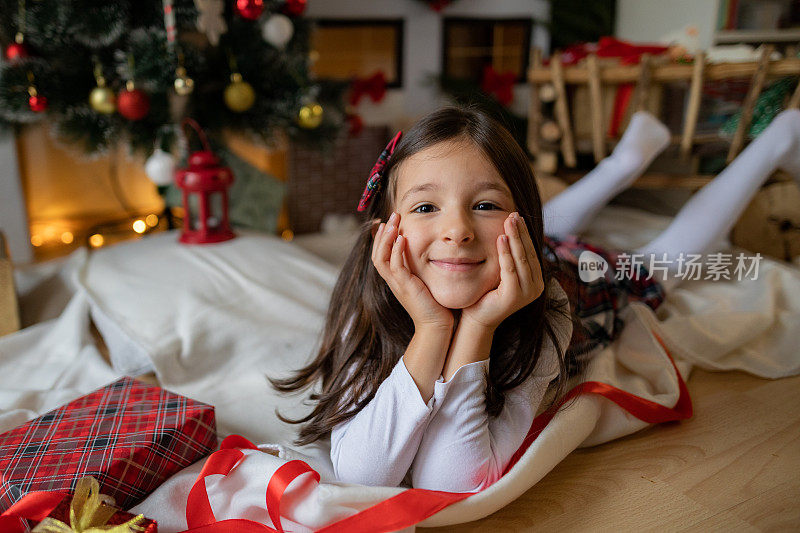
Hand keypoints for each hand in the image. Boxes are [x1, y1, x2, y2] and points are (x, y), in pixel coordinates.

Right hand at [371, 212, 453, 330]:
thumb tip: (430, 252)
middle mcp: (393, 281)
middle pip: (377, 253)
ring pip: (381, 258)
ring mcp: (397, 284)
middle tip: (392, 215)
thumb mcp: (425, 281)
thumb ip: (421, 267)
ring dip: (386, 238)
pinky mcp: (405, 288)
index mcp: (395, 278)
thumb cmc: (434, 304)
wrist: (437, 326)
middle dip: (383, 233)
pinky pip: (395, 267)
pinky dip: (396, 251)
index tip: (388, 221)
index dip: (381, 238)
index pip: (381, 254)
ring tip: (393, 222)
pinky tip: (402, 238)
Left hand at [460, 212, 544, 331]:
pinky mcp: (514, 295)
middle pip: (528, 253)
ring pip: (521, 259)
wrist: (477, 319)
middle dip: (521, 232)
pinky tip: (501, 238)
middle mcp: (536, 287)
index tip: (517, 216)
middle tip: (514, 214)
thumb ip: (509, 259)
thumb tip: (509, 233)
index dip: (524, 234)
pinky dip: (505, 253)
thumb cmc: (486, 295)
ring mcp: (527, 292)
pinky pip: (510, 269)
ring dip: (515, 238)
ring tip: (509, 221)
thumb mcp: (501, 273)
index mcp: (535, 280)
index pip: (531, 252)